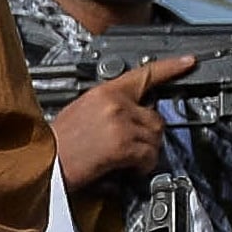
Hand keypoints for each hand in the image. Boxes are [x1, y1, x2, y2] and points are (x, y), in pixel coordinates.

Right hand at [54, 55, 195, 198]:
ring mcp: (120, 123)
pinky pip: (149, 155)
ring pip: (156, 137)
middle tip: (132, 148)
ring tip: (125, 161)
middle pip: (156, 116)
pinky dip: (142, 166)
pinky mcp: (122, 145)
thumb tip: (132, 115)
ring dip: (146, 153)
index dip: (170, 67)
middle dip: (149, 134)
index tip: (188, 62)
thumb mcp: (80, 112)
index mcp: (103, 92)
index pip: (144, 74)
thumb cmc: (55, 145)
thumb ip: (109, 107)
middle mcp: (114, 104)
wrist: (43, 165)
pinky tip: (126, 170)